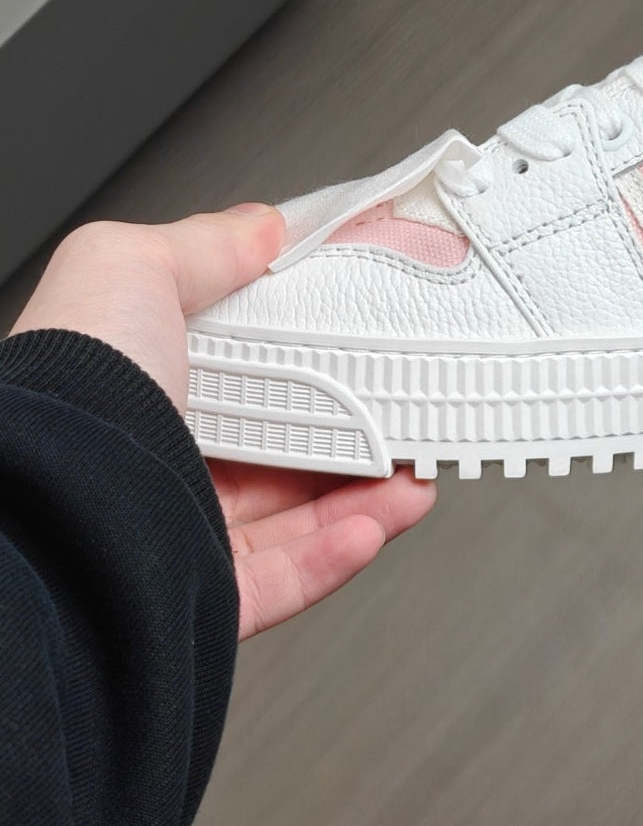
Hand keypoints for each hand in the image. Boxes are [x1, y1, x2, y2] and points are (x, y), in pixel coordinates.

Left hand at [11, 205, 436, 639]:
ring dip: (368, 496)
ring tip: (416, 474)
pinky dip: (341, 553)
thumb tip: (257, 227)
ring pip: (297, 520)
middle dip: (356, 435)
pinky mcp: (199, 598)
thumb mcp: (124, 268)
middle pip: (280, 450)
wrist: (42, 517)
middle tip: (406, 416)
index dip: (309, 360)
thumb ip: (201, 246)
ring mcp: (175, 535)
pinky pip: (288, 579)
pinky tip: (378, 520)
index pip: (244, 372)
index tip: (365, 348)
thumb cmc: (69, 395)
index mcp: (140, 386)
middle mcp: (154, 462)